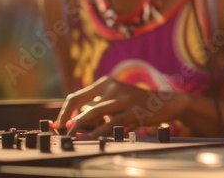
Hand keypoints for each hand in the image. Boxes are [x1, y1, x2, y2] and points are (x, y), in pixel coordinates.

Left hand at [55, 76, 188, 138]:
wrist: (166, 102)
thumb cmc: (137, 105)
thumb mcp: (117, 102)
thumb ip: (98, 109)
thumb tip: (74, 124)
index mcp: (106, 83)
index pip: (77, 97)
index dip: (65, 112)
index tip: (58, 125)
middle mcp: (112, 86)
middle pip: (83, 105)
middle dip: (70, 123)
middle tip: (62, 136)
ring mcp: (123, 97)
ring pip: (95, 114)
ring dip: (81, 128)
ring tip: (72, 139)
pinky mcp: (132, 110)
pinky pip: (110, 123)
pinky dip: (98, 133)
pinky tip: (91, 140)